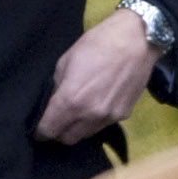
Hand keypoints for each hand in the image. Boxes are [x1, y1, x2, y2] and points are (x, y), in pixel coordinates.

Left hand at [34, 10, 160, 143]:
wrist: (137, 39)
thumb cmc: (97, 43)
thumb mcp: (66, 61)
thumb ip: (57, 87)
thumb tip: (53, 103)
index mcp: (71, 100)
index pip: (48, 130)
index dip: (41, 130)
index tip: (40, 127)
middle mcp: (89, 115)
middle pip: (67, 138)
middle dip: (59, 131)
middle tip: (59, 118)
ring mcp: (109, 117)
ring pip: (86, 134)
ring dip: (78, 127)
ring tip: (80, 110)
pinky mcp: (124, 115)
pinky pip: (102, 125)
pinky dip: (96, 120)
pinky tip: (99, 103)